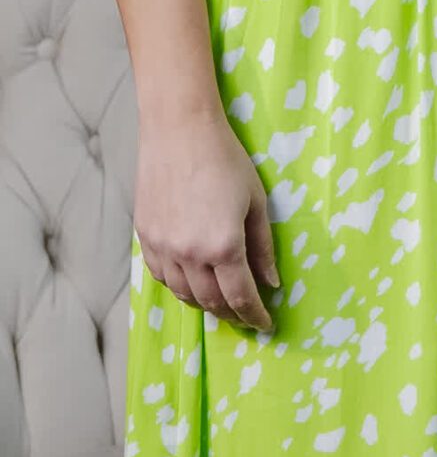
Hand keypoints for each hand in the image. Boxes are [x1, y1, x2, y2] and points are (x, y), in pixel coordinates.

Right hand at [133, 103, 278, 331]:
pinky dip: (179, 287)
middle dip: (232, 314)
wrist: (179, 131)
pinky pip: (161, 276)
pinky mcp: (145, 238)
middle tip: (246, 317)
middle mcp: (189, 255)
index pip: (240, 297)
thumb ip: (263, 247)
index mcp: (222, 247)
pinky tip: (191, 284)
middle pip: (211, 302)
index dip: (254, 316)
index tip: (266, 325)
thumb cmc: (226, 160)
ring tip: (222, 304)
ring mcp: (163, 248)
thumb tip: (270, 282)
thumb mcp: (256, 202)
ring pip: (183, 294)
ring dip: (205, 305)